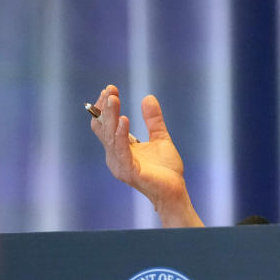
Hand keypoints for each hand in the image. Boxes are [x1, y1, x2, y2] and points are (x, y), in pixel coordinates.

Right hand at [89, 85, 203, 226]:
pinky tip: (124, 119)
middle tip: (110, 89)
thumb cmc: (166, 169)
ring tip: (113, 98)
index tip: (110, 89)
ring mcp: (120, 164)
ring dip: (111, 115)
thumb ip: (153, 120)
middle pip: (104, 128)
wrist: (175, 191)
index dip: (104, 107)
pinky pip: (121, 150)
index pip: (105, 125)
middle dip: (105, 107)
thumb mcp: (160, 138)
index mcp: (119, 148)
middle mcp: (115, 156)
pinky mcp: (129, 171)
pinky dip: (121, 134)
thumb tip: (148, 97)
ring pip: (110, 136)